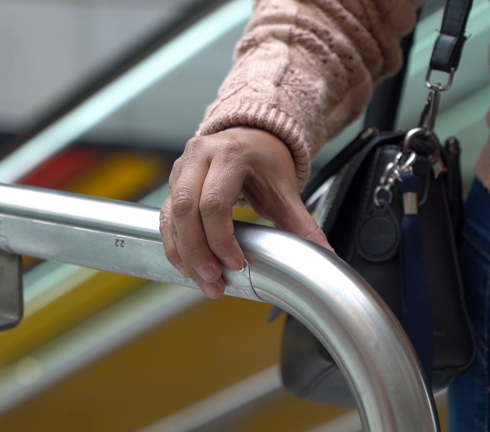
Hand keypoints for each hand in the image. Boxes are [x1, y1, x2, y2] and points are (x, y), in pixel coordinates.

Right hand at [160, 126, 332, 298]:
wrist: (251, 135)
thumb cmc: (266, 160)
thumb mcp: (285, 189)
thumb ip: (302, 224)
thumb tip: (325, 254)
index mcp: (230, 154)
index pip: (214, 203)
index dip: (221, 239)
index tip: (236, 263)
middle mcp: (200, 156)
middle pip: (185, 210)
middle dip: (197, 251)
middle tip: (213, 280)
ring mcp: (181, 167)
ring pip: (170, 215)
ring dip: (184, 253)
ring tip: (202, 280)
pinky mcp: (173, 182)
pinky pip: (164, 217)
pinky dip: (173, 244)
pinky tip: (186, 266)